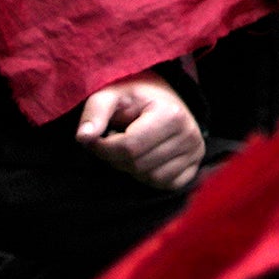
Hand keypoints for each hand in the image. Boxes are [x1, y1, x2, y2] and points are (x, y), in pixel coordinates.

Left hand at [72, 78, 202, 191]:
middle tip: (111, 140)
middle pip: (138, 164)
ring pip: (150, 177)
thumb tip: (83, 138)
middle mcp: (190, 135)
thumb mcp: (110, 94)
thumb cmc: (133, 96)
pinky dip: (147, 176)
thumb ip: (94, 113)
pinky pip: (165, 184)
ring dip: (130, 167)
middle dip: (115, 157)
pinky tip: (143, 157)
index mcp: (171, 114)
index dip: (102, 148)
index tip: (93, 138)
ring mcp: (196, 152)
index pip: (129, 147)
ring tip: (129, 146)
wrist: (162, 96)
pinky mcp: (195, 166)